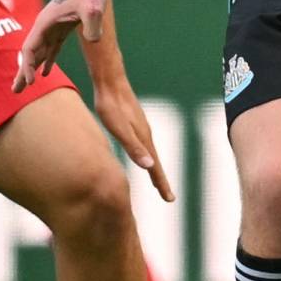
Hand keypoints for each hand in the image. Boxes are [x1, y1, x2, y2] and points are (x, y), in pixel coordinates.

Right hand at [14, 0, 106, 90]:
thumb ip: (92, 26)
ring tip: (25, 87)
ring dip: (31, 69)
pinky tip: (46, 73)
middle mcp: (44, 26)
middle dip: (22, 72)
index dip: (28, 66)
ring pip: (38, 52)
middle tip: (15, 91)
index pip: (29, 49)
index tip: (32, 83)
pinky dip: (47, 60)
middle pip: (29, 53)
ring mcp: (52, 27)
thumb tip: (93, 40)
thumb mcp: (93, 8)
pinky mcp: (62, 28)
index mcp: (45, 22)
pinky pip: (51, 48)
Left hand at [92, 73, 173, 202]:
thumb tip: (150, 165)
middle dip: (161, 180)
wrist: (110, 80)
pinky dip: (146, 156)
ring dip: (154, 168)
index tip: (170, 199)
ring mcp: (141, 127)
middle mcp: (145, 134)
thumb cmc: (111, 106)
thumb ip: (133, 147)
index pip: (155, 167)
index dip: (161, 183)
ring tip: (156, 180)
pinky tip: (142, 156)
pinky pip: (143, 145)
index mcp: (144, 139)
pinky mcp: (134, 122)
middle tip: (168, 196)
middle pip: (155, 162)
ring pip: (150, 153)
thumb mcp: (119, 129)